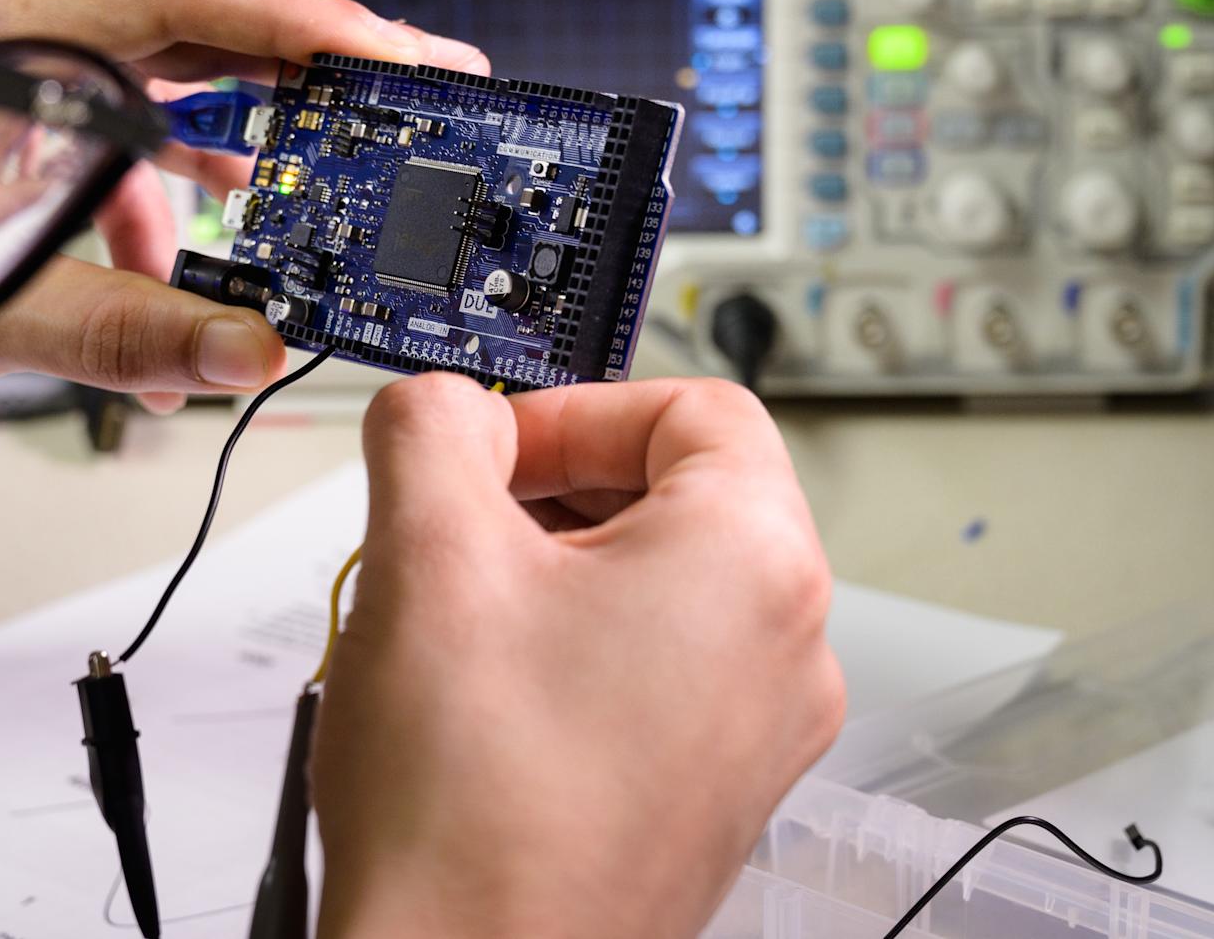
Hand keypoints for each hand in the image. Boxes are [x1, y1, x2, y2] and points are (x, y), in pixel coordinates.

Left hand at [0, 0, 487, 406]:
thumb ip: (121, 332)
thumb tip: (246, 348)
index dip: (294, 20)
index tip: (386, 55)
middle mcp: (7, 30)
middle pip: (192, 16)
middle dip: (307, 63)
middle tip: (416, 86)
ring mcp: (12, 70)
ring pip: (164, 71)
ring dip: (250, 130)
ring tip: (330, 172)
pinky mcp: (13, 118)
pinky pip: (122, 127)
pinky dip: (173, 188)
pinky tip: (192, 258)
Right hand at [314, 376, 845, 938]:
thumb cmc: (474, 809)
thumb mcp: (425, 554)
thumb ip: (435, 429)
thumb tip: (447, 403)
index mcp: (755, 563)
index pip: (690, 406)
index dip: (573, 405)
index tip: (490, 439)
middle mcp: (788, 651)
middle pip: (677, 497)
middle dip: (550, 491)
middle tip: (453, 520)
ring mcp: (757, 735)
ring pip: (657, 591)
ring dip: (551, 575)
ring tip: (452, 616)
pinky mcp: (711, 798)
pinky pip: (653, 678)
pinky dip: (570, 657)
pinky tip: (479, 695)